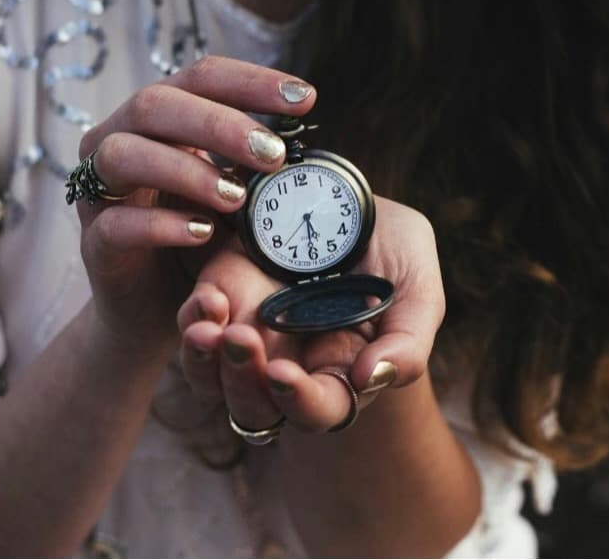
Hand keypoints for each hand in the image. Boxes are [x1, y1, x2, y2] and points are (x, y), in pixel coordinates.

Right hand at [72, 56, 316, 353]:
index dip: (250, 81)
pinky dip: (162, 225)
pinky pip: (116, 223)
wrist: (159, 312)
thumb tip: (306, 141)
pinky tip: (203, 232)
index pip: (200, 78)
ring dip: (186, 170)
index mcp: (159, 119)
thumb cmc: (200, 240)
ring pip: (124, 154)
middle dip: (219, 124)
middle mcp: (119, 140)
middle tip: (273, 154)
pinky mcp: (94, 242)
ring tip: (237, 198)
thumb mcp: (235, 195)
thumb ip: (255, 165)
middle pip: (155, 103)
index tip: (306, 99)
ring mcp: (99, 191)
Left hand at [175, 196, 445, 431]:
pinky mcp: (220, 300)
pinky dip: (192, 321)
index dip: (301, 402)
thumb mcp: (416, 287)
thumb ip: (408, 341)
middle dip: (242, 383)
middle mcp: (290, 364)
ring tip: (210, 330)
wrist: (345, 197)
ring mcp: (250, 335)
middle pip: (256, 408)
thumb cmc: (390, 250)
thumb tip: (373, 378)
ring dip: (205, 363)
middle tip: (240, 340)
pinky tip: (209, 300)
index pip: (319, 410)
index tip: (284, 373)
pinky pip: (193, 328)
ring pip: (211, 380)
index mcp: (341, 373)